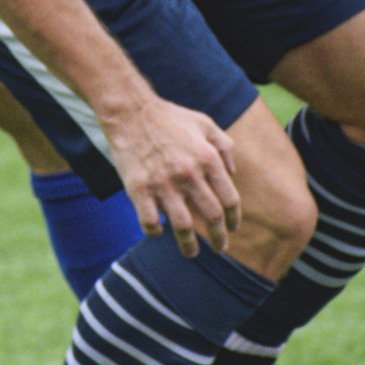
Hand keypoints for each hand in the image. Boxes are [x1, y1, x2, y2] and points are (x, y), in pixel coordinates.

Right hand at [102, 92, 239, 255]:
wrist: (130, 111)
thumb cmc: (169, 117)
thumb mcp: (205, 123)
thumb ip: (224, 146)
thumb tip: (232, 173)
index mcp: (208, 158)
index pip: (229, 199)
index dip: (233, 218)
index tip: (231, 228)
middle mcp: (189, 174)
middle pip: (211, 216)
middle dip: (219, 238)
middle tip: (220, 247)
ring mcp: (163, 183)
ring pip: (183, 227)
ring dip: (190, 246)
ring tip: (192, 253)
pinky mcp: (139, 189)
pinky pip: (150, 222)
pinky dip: (155, 231)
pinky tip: (158, 232)